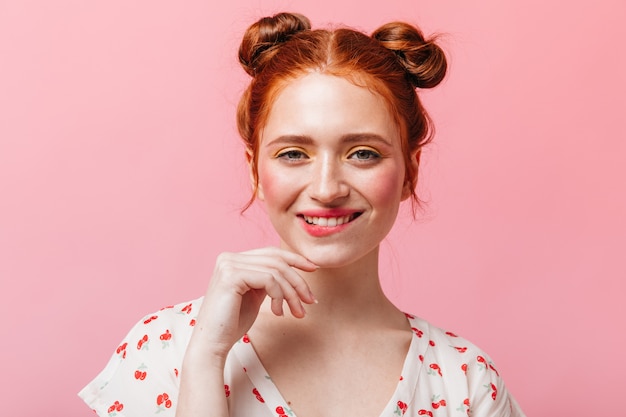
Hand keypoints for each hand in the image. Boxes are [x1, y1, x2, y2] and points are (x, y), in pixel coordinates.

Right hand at [188, 247, 317, 359]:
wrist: (212, 344)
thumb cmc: (233, 324)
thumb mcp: (255, 296)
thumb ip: (267, 280)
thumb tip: (293, 272)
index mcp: (233, 259)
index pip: (271, 253)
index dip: (295, 259)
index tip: (313, 269)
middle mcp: (229, 257)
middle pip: (276, 261)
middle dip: (298, 281)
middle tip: (310, 301)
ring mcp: (229, 265)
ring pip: (276, 271)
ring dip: (292, 293)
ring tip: (297, 312)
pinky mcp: (231, 276)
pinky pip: (269, 279)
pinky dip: (279, 296)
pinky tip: (277, 312)